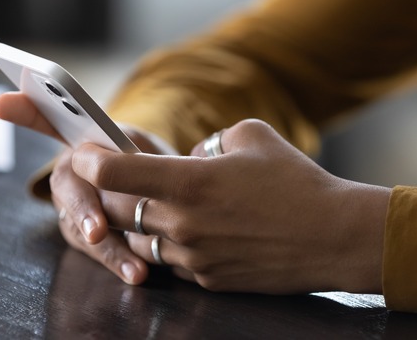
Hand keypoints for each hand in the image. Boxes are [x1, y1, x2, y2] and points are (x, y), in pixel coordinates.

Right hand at [0, 92, 168, 284]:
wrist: (161, 194)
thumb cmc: (149, 162)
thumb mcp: (146, 148)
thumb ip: (133, 156)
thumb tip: (131, 171)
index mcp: (81, 137)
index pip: (44, 117)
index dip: (22, 110)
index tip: (0, 103)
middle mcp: (68, 169)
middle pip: (65, 185)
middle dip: (83, 208)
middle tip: (97, 232)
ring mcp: (69, 203)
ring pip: (78, 225)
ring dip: (107, 248)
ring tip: (134, 267)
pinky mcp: (79, 233)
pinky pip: (93, 249)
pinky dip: (117, 261)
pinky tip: (137, 274)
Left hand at [70, 119, 390, 293]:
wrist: (335, 236)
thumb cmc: (296, 180)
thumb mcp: (252, 136)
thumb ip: (210, 142)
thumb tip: (193, 158)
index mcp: (188, 182)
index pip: (114, 172)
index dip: (89, 160)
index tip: (81, 152)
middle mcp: (182, 224)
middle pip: (117, 211)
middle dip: (106, 194)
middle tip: (109, 179)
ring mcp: (193, 257)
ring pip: (141, 241)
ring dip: (138, 223)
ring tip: (154, 205)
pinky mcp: (207, 280)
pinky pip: (171, 261)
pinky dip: (169, 245)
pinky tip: (190, 230)